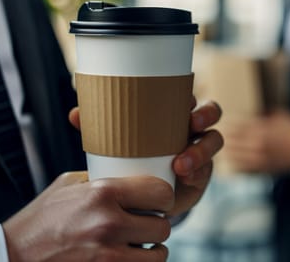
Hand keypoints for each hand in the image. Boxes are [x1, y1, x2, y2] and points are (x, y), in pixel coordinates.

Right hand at [3, 172, 172, 261]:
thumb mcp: (69, 185)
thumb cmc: (41, 219)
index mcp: (102, 193)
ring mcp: (107, 255)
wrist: (14, 256)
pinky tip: (130, 257)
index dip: (164, 197)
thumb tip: (129, 173)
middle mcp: (107, 223)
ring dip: (153, 250)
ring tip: (142, 244)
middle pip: (163, 226)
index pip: (161, 192)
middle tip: (148, 223)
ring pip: (158, 255)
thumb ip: (101, 178)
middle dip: (158, 225)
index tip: (160, 200)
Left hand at [68, 98, 222, 216]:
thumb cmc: (133, 160)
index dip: (189, 93)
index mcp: (174, 114)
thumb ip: (102, 128)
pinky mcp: (202, 174)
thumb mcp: (120, 142)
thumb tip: (76, 113)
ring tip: (182, 163)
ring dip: (201, 149)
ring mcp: (200, 150)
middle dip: (205, 114)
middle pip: (211, 112)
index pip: (188, 96)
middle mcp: (192, 128)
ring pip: (214, 140)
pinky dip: (197, 172)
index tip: (180, 98)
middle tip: (192, 123)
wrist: (144, 197)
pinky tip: (185, 178)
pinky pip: (207, 170)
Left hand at [223, 109, 289, 174]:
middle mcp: (258, 145)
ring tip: (217, 147)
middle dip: (222, 137)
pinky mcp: (261, 169)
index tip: (221, 121)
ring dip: (225, 151)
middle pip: (232, 141)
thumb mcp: (279, 115)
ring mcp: (259, 159)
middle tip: (213, 133)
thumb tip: (249, 109)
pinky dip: (233, 164)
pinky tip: (228, 160)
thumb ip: (263, 113)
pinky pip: (242, 168)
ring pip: (234, 156)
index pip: (237, 126)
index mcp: (262, 130)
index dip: (227, 124)